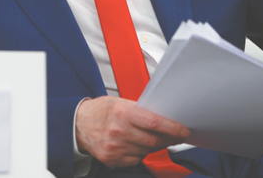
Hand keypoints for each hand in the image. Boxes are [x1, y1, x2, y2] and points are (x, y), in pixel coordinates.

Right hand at [75, 96, 189, 167]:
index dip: (172, 128)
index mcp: (122, 112)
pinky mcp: (112, 159)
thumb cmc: (102, 110)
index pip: (154, 122)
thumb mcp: (120, 102)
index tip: (184, 131)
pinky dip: (140, 152)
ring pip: (146, 150)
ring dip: (154, 145)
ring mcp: (115, 147)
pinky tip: (135, 144)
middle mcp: (119, 131)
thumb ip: (141, 110)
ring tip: (152, 137)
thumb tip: (165, 116)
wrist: (78, 124)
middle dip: (168, 139)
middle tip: (175, 136)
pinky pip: (136, 159)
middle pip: (154, 140)